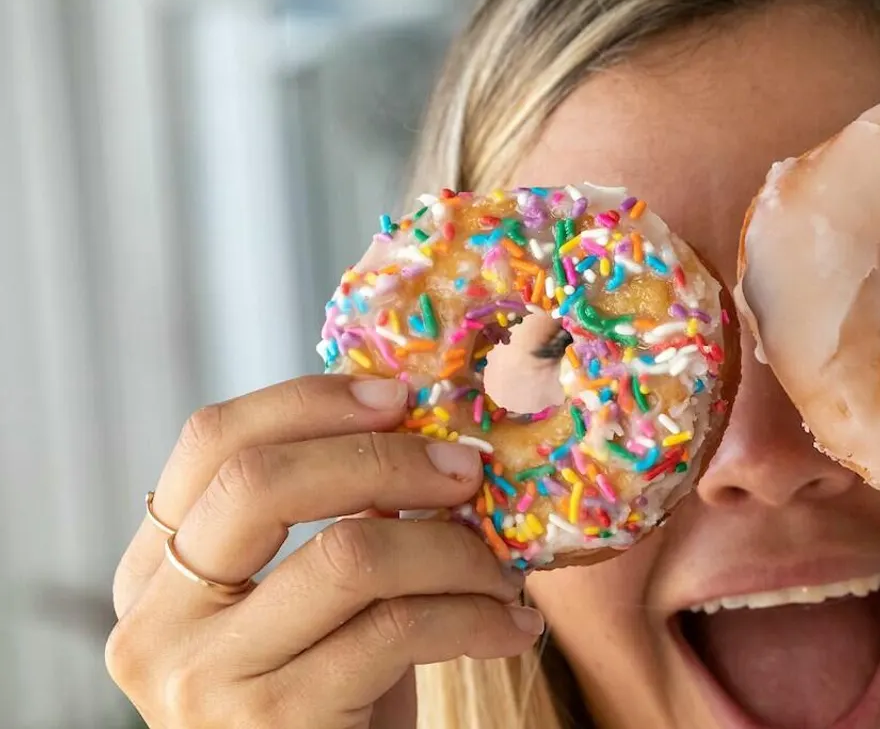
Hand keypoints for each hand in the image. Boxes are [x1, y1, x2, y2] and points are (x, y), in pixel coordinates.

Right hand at [106, 375, 544, 728]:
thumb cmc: (332, 694)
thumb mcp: (310, 600)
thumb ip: (329, 516)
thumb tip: (424, 419)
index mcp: (154, 570)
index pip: (212, 442)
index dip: (310, 402)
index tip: (399, 396)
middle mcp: (155, 622)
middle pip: (261, 482)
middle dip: (385, 459)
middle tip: (467, 471)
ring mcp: (205, 677)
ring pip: (347, 554)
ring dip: (452, 548)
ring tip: (503, 570)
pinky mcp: (273, 722)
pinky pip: (396, 627)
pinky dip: (474, 615)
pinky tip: (511, 625)